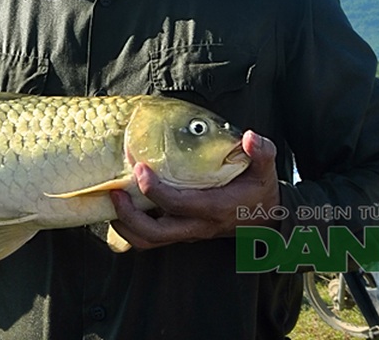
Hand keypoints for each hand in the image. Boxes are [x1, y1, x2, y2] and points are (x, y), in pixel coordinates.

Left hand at [109, 130, 279, 250]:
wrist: (266, 220)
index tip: (140, 168)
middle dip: (129, 215)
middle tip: (115, 190)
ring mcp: (187, 232)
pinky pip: (150, 238)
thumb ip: (261, 153)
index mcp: (214, 209)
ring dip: (125, 225)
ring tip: (112, 199)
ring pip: (148, 241)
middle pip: (155, 233)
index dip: (156, 190)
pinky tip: (122, 206)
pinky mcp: (181, 232)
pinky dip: (131, 227)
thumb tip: (250, 137)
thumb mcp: (266, 171)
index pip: (179, 204)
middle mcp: (197, 226)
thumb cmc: (261, 191)